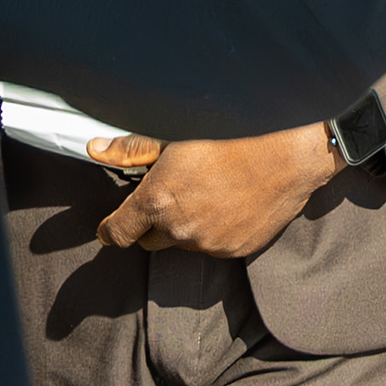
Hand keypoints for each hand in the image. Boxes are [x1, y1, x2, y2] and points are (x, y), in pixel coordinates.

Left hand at [90, 124, 338, 257]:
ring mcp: (210, 244)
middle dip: (152, 222)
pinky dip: (215, 230)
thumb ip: (132, 149)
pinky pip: (214, 246)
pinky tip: (231, 201)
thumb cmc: (233, 134)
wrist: (290, 152)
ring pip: (184, 242)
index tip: (112, 223)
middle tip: (171, 193)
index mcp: (158, 201)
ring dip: (186, 225)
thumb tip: (95, 151)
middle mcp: (180, 230)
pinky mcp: (235, 250)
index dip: (111, 228)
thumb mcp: (177, 135)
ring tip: (209, 190)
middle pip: (148, 240)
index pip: (117, 233)